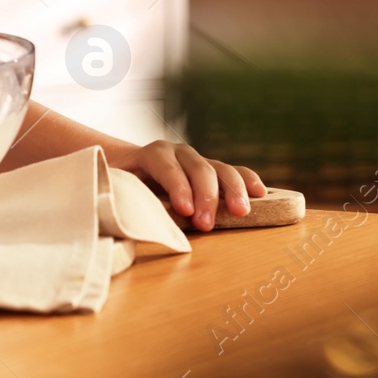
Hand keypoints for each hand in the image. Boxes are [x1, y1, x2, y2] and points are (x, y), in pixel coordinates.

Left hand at [109, 141, 265, 231]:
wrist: (133, 168)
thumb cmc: (124, 183)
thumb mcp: (117, 186)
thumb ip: (121, 195)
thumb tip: (122, 213)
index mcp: (153, 154)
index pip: (167, 167)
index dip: (178, 187)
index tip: (185, 211)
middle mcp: (179, 153)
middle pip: (198, 169)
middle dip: (205, 196)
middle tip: (206, 224)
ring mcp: (198, 160)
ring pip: (220, 169)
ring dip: (232, 190)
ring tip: (241, 212)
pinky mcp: (213, 171)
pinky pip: (235, 172)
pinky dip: (248, 181)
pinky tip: (260, 194)